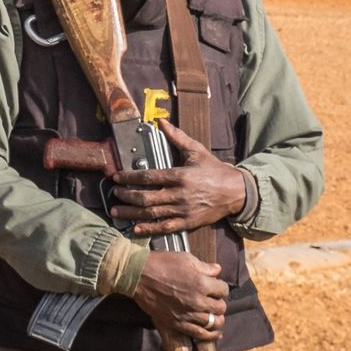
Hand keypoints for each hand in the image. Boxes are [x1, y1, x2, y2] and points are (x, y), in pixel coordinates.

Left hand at [110, 120, 246, 236]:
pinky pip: (165, 227)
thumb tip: (161, 121)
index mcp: (180, 175)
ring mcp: (183, 210)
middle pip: (146, 197)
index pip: (149, 177)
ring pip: (152, 214)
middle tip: (114, 193)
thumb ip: (177, 137)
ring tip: (116, 211)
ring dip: (131, 213)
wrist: (235, 192)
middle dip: (127, 195)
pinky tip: (135, 228)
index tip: (117, 177)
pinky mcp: (188, 223)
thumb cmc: (215, 170)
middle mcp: (179, 194)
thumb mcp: (196, 151)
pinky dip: (149, 229)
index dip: (130, 178)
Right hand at [132, 251, 226, 341]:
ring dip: (217, 318)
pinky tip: (216, 334)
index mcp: (202, 284)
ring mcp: (188, 315)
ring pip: (214, 322)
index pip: (223, 290)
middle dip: (218, 302)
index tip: (216, 286)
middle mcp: (198, 301)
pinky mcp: (178, 324)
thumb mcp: (186, 259)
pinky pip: (200, 334)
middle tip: (213, 299)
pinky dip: (211, 335)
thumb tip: (217, 270)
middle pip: (220, 307)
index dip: (220, 287)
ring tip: (215, 316)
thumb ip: (205, 267)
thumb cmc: (162, 264)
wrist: (140, 276)